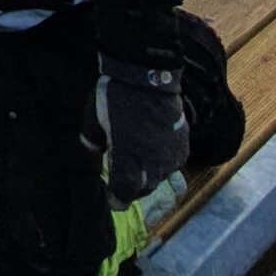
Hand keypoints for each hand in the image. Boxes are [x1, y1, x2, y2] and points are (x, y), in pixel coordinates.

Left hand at [101, 60, 190, 205]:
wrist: (149, 75)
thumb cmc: (115, 97)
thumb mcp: (93, 118)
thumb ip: (92, 141)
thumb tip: (96, 152)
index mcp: (128, 159)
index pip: (123, 194)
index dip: (116, 199)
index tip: (111, 198)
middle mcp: (152, 164)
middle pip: (142, 189)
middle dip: (131, 187)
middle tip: (122, 177)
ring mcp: (171, 157)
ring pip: (158, 178)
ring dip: (147, 175)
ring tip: (138, 161)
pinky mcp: (183, 147)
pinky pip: (172, 165)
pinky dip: (161, 163)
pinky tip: (154, 151)